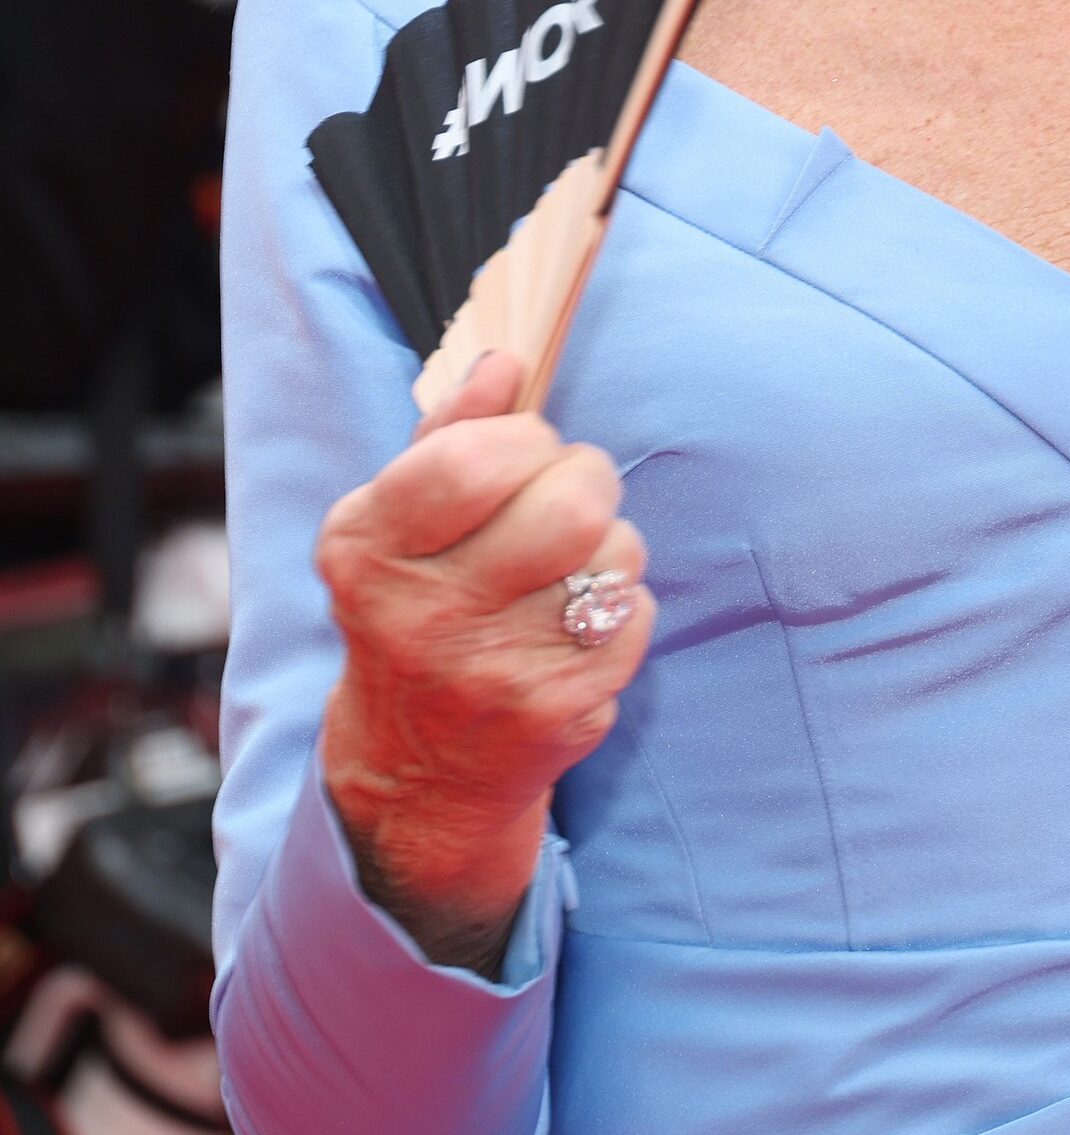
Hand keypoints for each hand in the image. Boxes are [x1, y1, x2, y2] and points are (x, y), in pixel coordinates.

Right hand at [317, 350, 651, 972]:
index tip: (523, 452)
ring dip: (608, 547)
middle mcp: (423, 617)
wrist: (417, 775)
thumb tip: (505, 360)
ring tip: (563, 571)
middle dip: (586, 480)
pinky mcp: (557, 715)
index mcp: (368, 549)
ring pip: (616, 554)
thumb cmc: (416, 610)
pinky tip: (574, 628)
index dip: (524, 439)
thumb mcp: (397, 522)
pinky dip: (621, 610)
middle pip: (569, 503)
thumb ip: (447, 432)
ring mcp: (492, 674)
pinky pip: (636, 615)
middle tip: (567, 497)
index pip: (475, 457)